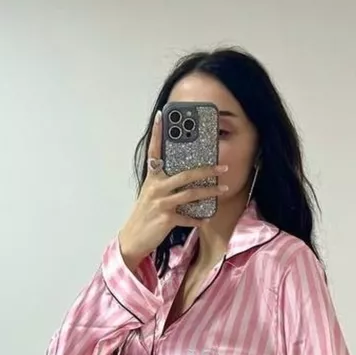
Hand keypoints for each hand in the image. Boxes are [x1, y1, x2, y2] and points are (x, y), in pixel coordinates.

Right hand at [118, 110, 228, 270]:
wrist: (132, 239)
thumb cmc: (145, 216)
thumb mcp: (151, 195)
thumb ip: (164, 184)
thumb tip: (185, 178)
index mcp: (152, 178)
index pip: (154, 151)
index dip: (158, 133)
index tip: (161, 115)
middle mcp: (156, 188)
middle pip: (185, 174)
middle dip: (207, 170)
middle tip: (222, 167)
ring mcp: (161, 203)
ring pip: (190, 194)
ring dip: (209, 192)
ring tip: (223, 190)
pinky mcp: (166, 219)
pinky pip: (187, 217)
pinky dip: (198, 219)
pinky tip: (206, 219)